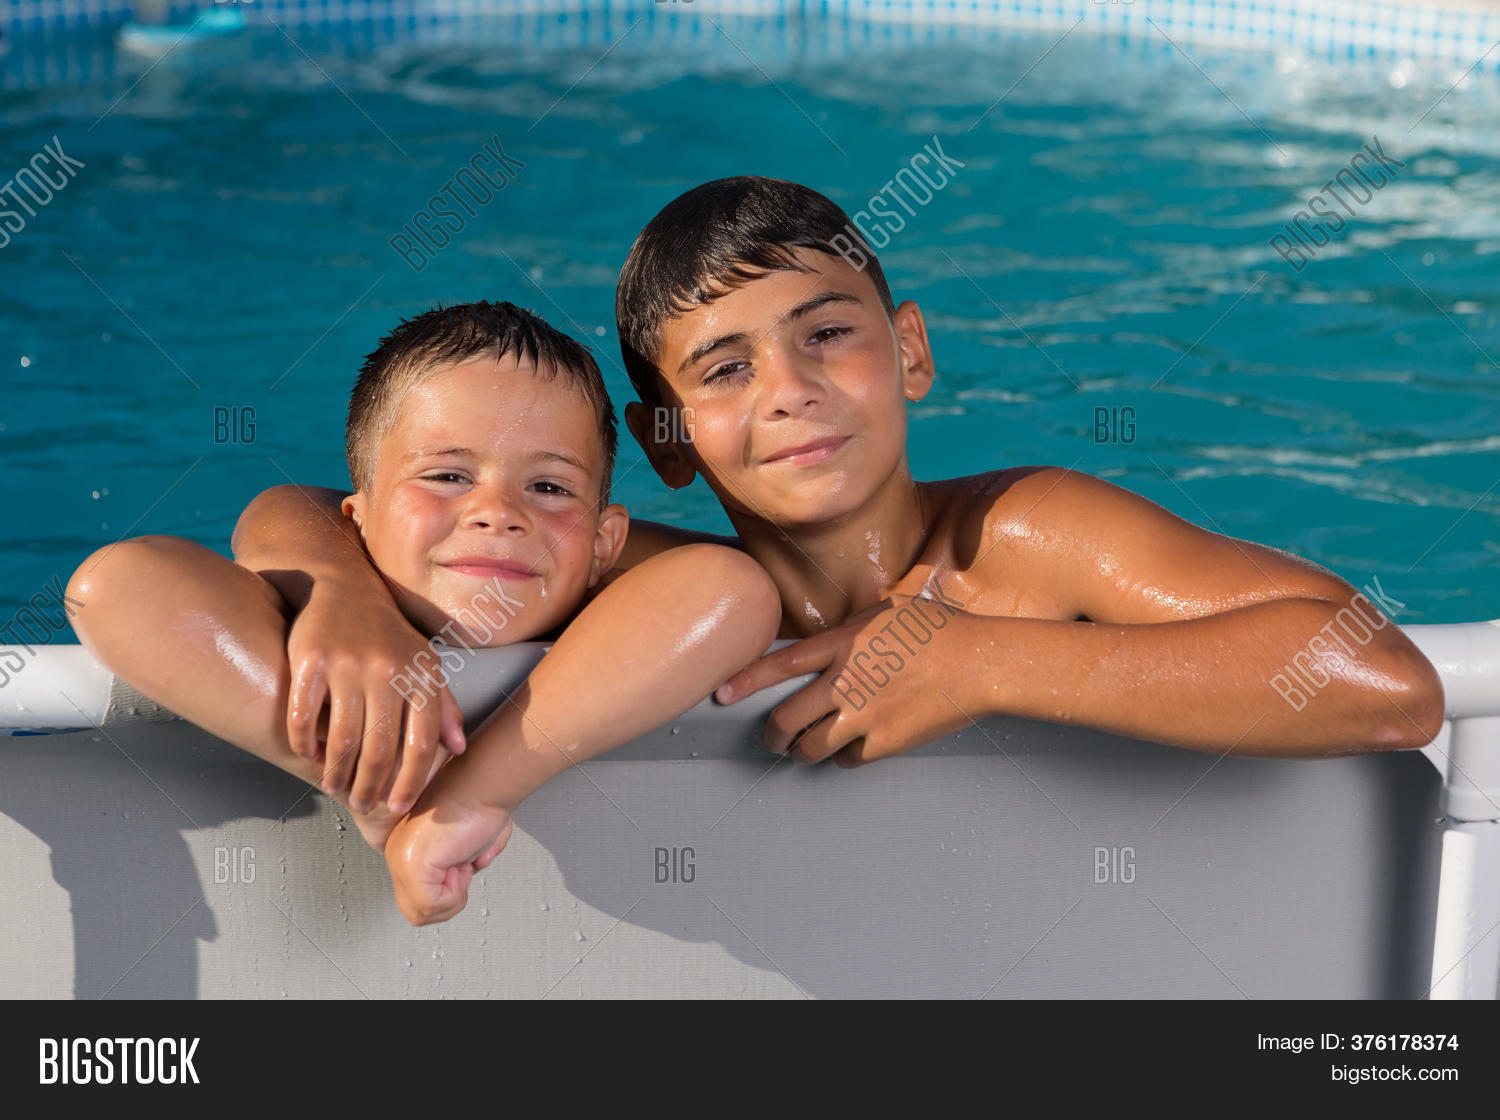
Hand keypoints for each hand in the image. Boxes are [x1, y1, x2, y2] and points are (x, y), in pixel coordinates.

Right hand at [285, 576, 465, 813]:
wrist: (346, 591)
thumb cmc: (390, 638)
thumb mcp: (425, 665)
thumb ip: (443, 707)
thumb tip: (459, 748)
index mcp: (420, 677)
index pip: (422, 744)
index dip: (411, 782)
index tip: (398, 807)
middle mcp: (388, 670)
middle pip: (380, 749)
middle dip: (369, 787)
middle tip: (360, 804)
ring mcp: (348, 664)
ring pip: (342, 739)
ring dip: (336, 773)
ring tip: (333, 786)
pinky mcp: (311, 660)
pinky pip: (303, 716)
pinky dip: (304, 743)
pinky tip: (307, 755)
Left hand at [385, 799, 512, 925]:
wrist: (487, 781)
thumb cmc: (483, 802)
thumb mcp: (465, 846)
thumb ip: (455, 870)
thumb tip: (460, 880)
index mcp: (406, 848)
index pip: (420, 899)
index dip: (451, 888)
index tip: (462, 858)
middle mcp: (398, 853)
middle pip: (418, 912)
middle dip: (451, 896)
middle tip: (462, 864)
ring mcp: (401, 858)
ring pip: (424, 913)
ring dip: (456, 892)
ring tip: (461, 858)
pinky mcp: (414, 863)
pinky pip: (433, 905)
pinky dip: (457, 890)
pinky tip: (460, 857)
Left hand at [716, 595, 981, 766]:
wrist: (980, 663)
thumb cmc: (940, 630)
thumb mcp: (887, 612)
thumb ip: (851, 627)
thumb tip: (825, 637)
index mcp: (844, 643)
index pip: (780, 664)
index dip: (746, 681)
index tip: (722, 693)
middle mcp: (847, 681)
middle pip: (788, 718)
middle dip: (772, 733)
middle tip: (771, 738)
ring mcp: (865, 714)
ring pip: (812, 747)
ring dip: (802, 752)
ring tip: (802, 750)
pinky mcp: (885, 742)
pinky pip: (848, 760)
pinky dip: (843, 758)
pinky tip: (849, 750)